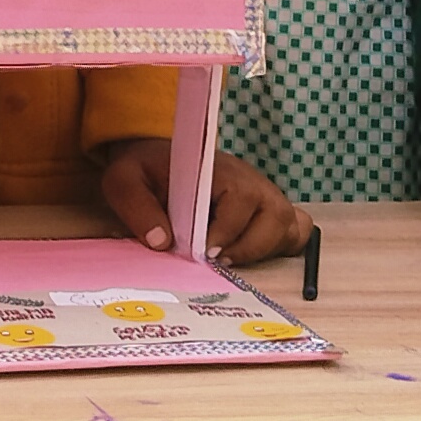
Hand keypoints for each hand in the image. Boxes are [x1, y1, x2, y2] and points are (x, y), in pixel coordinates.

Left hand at [95, 138, 313, 264]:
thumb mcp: (124, 181)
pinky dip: (283, 245)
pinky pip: (295, 229)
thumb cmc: (144, 170)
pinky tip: (253, 255)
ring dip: (264, 250)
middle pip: (275, 216)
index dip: (227, 231)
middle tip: (219, 262)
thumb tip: (162, 242)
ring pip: (287, 226)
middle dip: (249, 246)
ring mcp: (264, 195)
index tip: (207, 253)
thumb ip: (137, 207)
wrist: (156, 158)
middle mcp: (250, 181)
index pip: (240, 200)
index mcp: (218, 170)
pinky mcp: (268, 211)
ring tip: (231, 261)